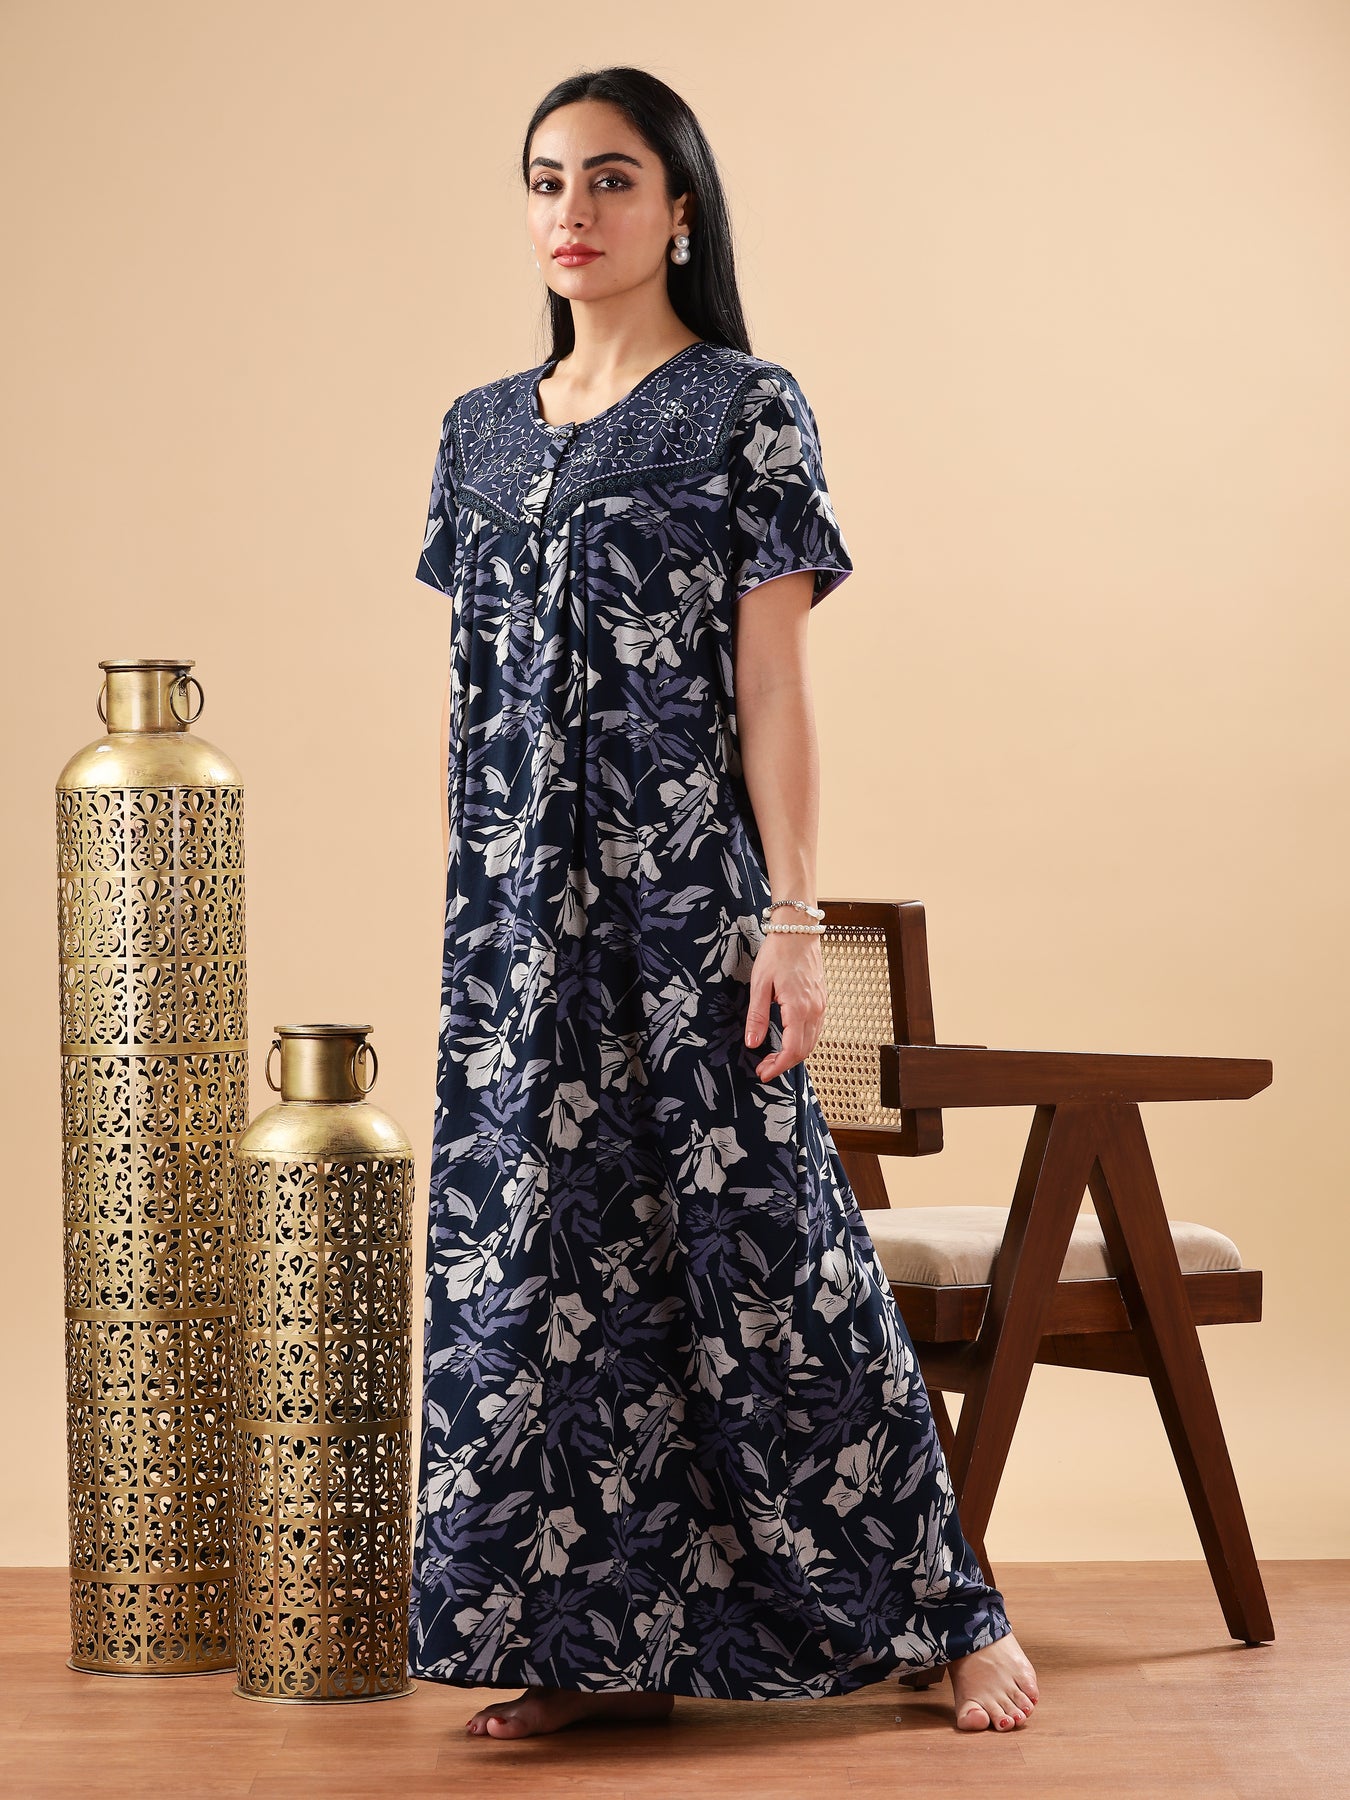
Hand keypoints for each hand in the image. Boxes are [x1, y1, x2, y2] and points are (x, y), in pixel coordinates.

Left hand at [744, 931, 826, 1081]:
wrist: (798, 930)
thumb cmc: (778, 953)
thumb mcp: (760, 985)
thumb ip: (757, 1016)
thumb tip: (753, 1043)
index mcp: (799, 1008)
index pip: (793, 1050)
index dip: (778, 1066)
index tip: (763, 1073)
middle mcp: (814, 1010)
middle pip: (804, 1051)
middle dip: (784, 1064)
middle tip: (764, 1068)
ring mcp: (820, 1005)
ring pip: (812, 1041)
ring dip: (794, 1055)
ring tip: (773, 1058)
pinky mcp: (821, 1000)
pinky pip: (815, 1029)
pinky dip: (803, 1042)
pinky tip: (788, 1040)